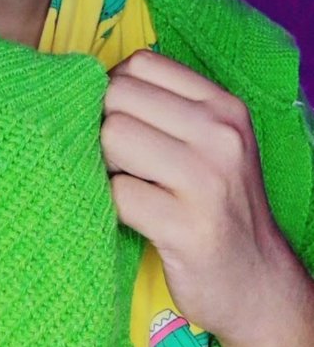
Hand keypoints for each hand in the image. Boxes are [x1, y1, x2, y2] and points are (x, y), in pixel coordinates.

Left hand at [100, 49, 299, 346]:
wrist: (257, 283)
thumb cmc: (218, 205)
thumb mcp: (211, 143)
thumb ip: (165, 108)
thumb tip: (88, 85)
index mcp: (224, 106)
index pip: (141, 63)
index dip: (116, 90)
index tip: (123, 123)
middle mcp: (220, 135)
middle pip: (118, 97)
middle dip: (105, 127)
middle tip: (121, 163)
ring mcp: (206, 180)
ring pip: (113, 137)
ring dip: (106, 165)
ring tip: (129, 187)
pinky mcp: (187, 227)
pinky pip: (117, 193)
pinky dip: (113, 205)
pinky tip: (135, 218)